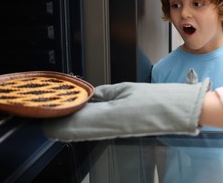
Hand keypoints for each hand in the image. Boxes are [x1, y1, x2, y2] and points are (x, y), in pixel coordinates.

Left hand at [43, 79, 209, 141]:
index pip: (72, 123)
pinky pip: (96, 129)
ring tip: (63, 110)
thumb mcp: (125, 90)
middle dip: (61, 121)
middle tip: (49, 112)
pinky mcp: (120, 132)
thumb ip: (102, 94)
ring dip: (72, 121)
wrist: (179, 112)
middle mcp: (108, 129)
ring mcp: (114, 133)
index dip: (56, 120)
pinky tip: (83, 114)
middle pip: (75, 129)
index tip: (44, 115)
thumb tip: (86, 96)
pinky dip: (85, 123)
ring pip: (84, 130)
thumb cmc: (157, 99)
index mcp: (108, 117)